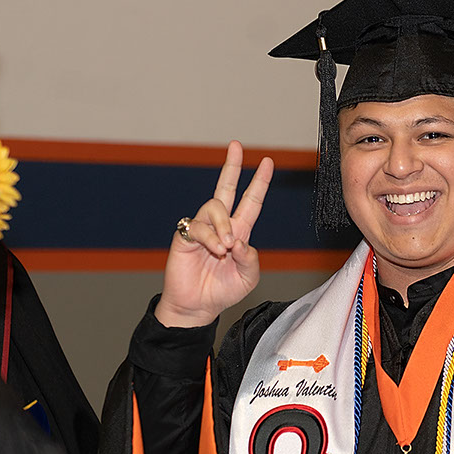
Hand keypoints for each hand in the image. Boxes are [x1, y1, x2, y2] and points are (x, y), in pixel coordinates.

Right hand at [154, 141, 273, 327]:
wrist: (197, 306)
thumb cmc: (222, 292)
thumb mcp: (248, 277)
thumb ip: (251, 258)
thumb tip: (240, 241)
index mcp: (239, 233)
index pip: (251, 202)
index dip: (259, 183)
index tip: (267, 163)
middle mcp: (220, 226)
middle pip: (226, 189)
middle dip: (231, 167)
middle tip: (236, 147)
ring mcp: (202, 228)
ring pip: (215, 207)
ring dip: (225, 225)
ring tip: (227, 247)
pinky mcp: (186, 235)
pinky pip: (200, 226)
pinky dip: (211, 237)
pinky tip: (216, 251)